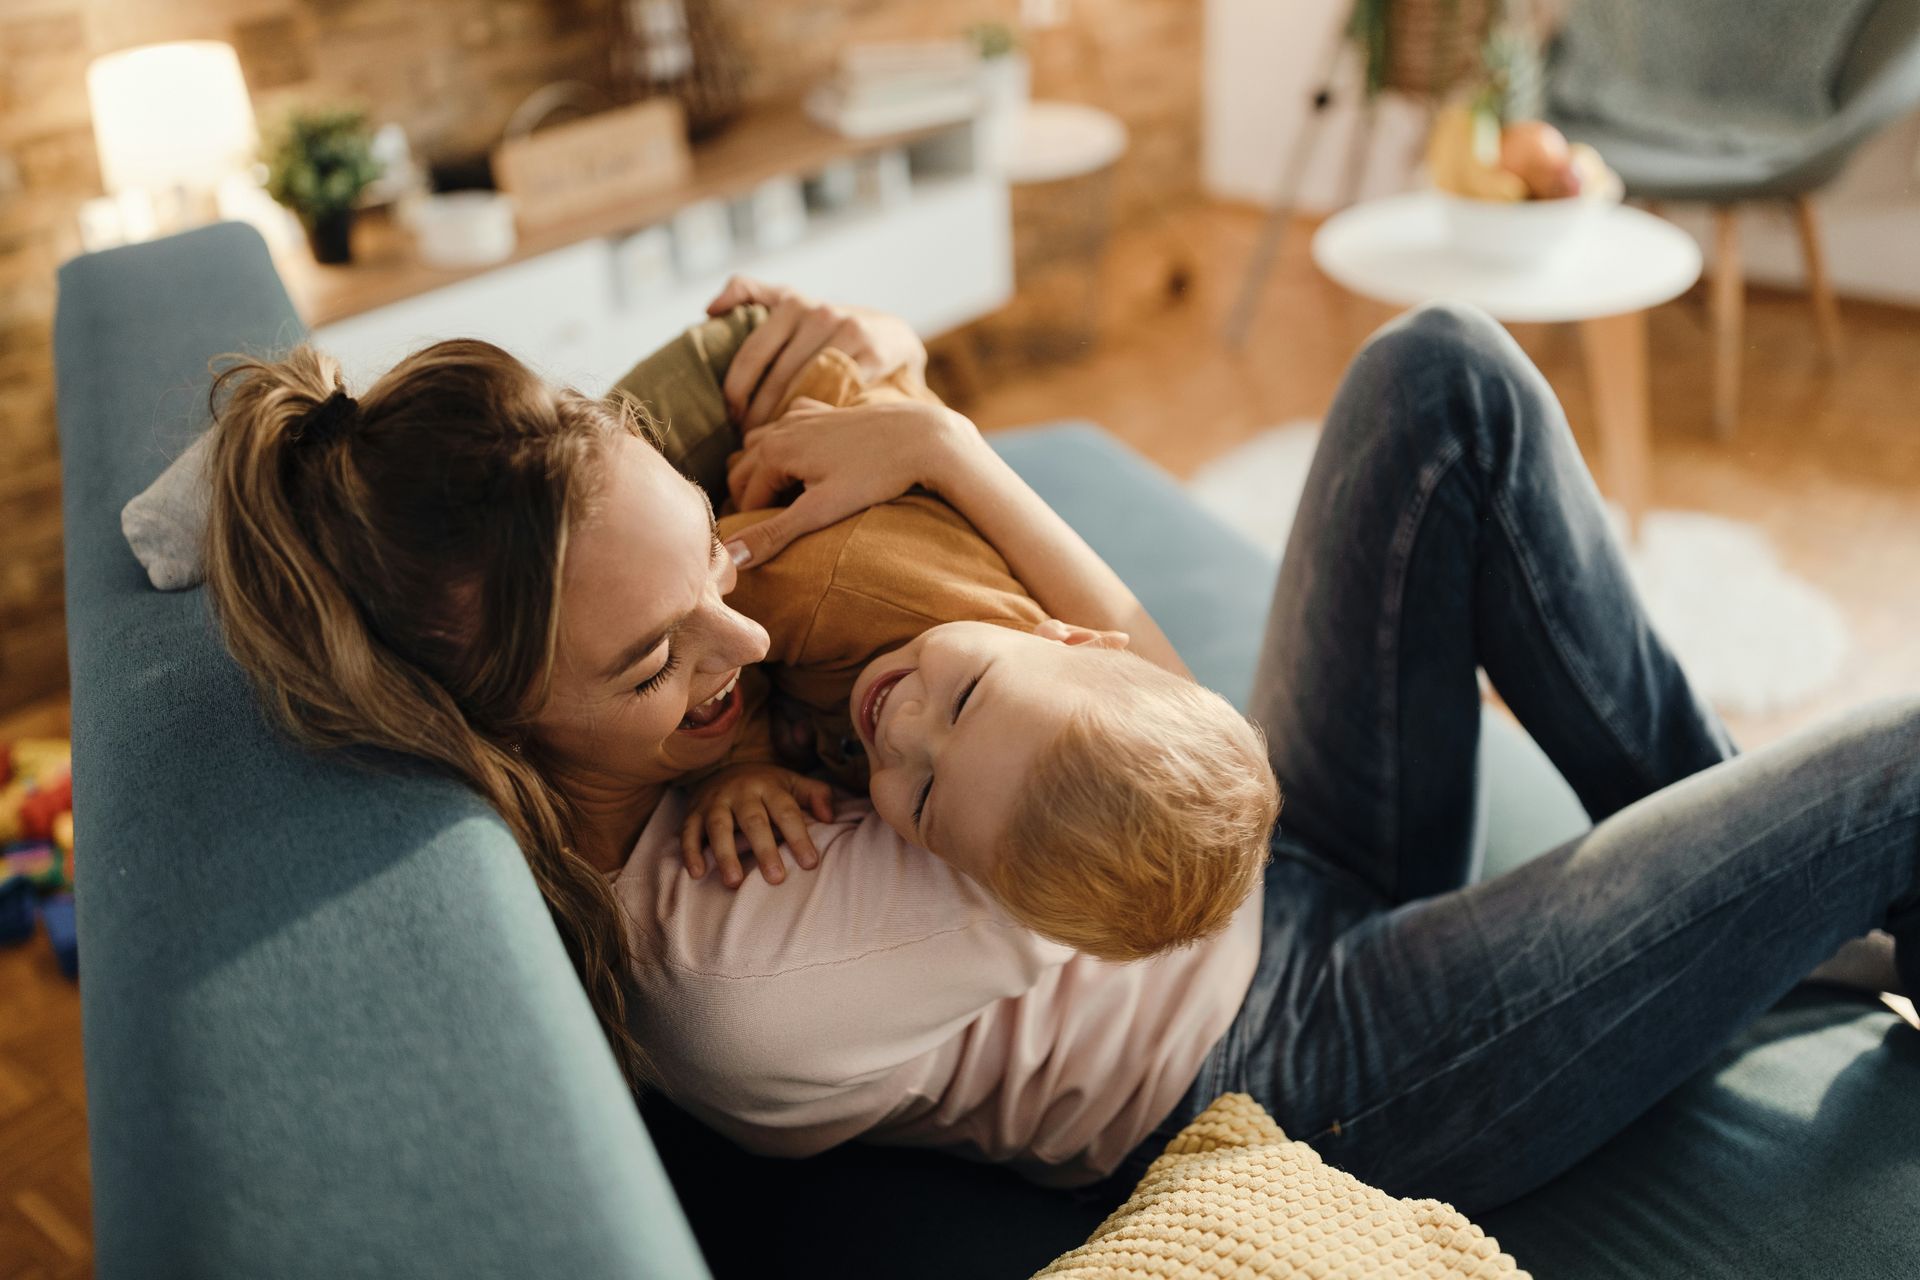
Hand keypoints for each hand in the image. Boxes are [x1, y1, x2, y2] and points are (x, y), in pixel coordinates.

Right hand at [680, 765, 835, 888]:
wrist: (723, 768)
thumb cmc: (766, 786)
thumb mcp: (793, 783)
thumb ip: (816, 795)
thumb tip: (830, 817)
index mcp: (769, 786)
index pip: (787, 811)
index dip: (798, 837)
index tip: (810, 863)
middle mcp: (741, 792)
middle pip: (753, 820)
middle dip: (764, 849)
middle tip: (775, 878)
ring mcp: (715, 802)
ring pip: (719, 827)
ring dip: (725, 854)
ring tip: (735, 882)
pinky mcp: (693, 813)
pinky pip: (689, 832)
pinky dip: (691, 852)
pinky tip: (697, 873)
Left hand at [705, 276, 926, 431]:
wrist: (891, 336)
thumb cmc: (826, 327)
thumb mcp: (790, 301)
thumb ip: (750, 294)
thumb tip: (709, 309)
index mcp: (791, 303)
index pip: (752, 353)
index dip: (737, 390)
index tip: (731, 416)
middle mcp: (819, 312)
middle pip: (778, 376)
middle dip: (757, 412)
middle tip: (747, 438)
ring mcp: (850, 331)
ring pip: (806, 388)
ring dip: (784, 420)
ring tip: (770, 442)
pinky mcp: (874, 353)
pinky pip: (839, 393)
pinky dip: (820, 416)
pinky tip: (808, 434)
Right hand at [722, 397, 984, 567]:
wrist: (922, 438)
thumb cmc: (874, 476)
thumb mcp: (821, 511)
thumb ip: (773, 534)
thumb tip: (730, 558)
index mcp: (773, 451)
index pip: (744, 498)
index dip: (755, 525)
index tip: (771, 546)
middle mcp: (780, 428)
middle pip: (744, 471)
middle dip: (752, 498)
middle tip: (775, 529)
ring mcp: (800, 415)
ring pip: (761, 446)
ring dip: (764, 473)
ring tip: (786, 503)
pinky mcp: (821, 411)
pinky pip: (786, 427)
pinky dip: (784, 447)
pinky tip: (805, 466)